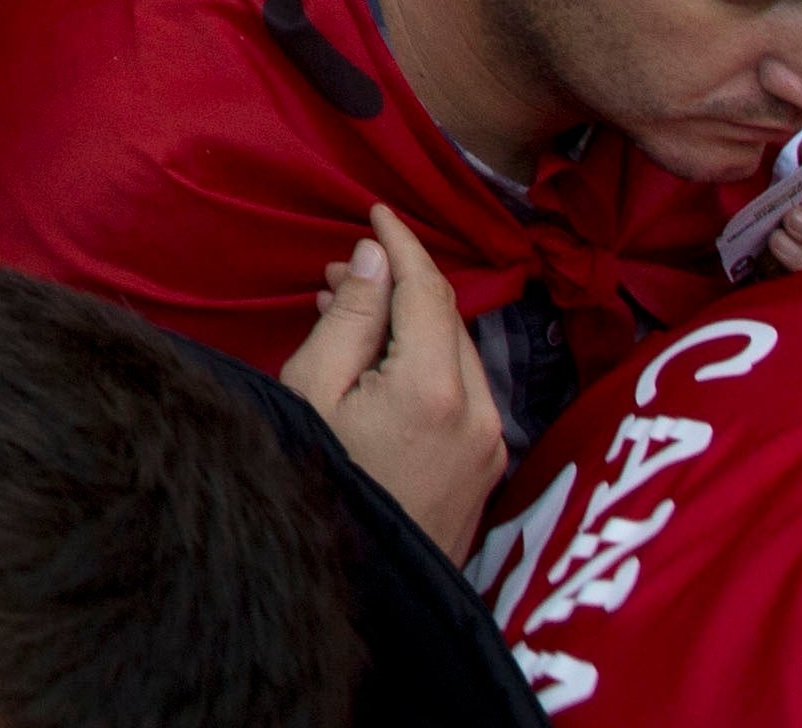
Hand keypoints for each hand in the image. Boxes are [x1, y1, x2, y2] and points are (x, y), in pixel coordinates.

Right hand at [278, 206, 499, 555]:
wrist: (361, 594)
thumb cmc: (316, 487)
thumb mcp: (311, 394)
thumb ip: (349, 319)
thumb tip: (376, 258)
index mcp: (434, 388)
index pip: (427, 288)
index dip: (402, 241)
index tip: (375, 207)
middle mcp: (480, 413)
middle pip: (447, 317)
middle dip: (400, 282)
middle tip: (340, 272)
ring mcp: (490, 447)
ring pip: (458, 355)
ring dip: (412, 323)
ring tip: (351, 314)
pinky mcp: (486, 473)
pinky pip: (463, 393)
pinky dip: (427, 363)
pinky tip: (383, 365)